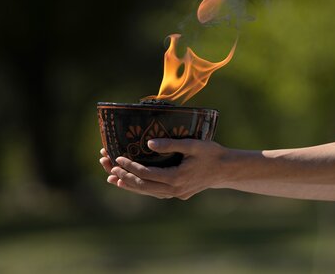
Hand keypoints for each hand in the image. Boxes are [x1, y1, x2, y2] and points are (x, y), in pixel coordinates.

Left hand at [104, 139, 227, 199]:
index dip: (131, 166)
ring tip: (112, 178)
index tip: (118, 157)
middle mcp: (174, 189)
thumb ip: (170, 143)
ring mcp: (175, 194)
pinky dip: (141, 188)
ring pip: (147, 192)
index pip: (147, 174)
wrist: (226, 170)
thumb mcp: (193, 144)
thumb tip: (148, 142)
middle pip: (143, 186)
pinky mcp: (177, 194)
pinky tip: (130, 183)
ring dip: (129, 184)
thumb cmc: (211, 153)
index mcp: (177, 177)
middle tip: (108, 167)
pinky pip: (154, 192)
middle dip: (124, 176)